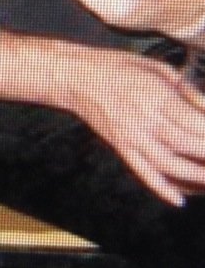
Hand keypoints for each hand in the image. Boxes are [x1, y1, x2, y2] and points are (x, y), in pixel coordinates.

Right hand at [64, 45, 204, 206]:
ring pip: (169, 165)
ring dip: (195, 176)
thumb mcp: (158, 68)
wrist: (75, 77)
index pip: (197, 123)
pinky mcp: (121, 147)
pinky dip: (161, 188)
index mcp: (156, 96)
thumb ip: (187, 90)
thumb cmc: (117, 67)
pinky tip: (178, 200)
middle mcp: (144, 120)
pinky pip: (142, 172)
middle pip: (187, 145)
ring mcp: (131, 136)